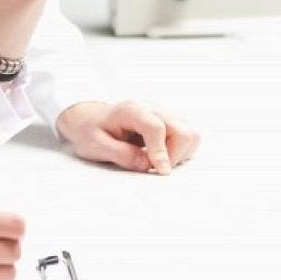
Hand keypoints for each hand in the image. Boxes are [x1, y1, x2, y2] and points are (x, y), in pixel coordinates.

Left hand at [55, 100, 200, 174]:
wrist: (89, 118)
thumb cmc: (90, 131)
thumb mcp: (95, 145)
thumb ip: (122, 155)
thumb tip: (148, 165)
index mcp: (131, 111)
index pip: (156, 127)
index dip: (161, 152)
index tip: (159, 171)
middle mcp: (152, 108)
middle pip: (182, 130)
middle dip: (174, 155)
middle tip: (154, 168)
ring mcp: (163, 114)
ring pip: (191, 133)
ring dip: (181, 153)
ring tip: (159, 162)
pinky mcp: (169, 122)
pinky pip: (190, 136)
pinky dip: (183, 151)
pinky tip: (163, 157)